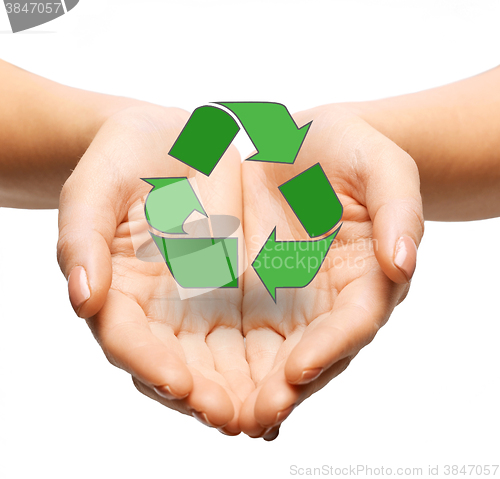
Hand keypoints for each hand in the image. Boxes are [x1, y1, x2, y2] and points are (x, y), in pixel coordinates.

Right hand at [57, 104, 253, 433]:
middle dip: (204, 396)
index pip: (127, 341)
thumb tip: (82, 298)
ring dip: (242, 390)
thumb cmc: (124, 159)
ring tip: (269, 411)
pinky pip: (256, 329)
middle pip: (176, 366)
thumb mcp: (96, 188)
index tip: (181, 385)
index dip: (150, 365)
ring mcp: (199, 302)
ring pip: (218, 360)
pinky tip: (295, 375)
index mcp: (117, 291)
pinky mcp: (238, 289)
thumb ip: (83, 239)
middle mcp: (158, 309)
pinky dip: (272, 356)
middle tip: (234, 419)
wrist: (174, 140)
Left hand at [239, 104, 423, 438]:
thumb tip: (404, 262)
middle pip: (315, 353)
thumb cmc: (356, 153)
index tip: (298, 370)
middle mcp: (331, 299)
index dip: (330, 348)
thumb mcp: (383, 169)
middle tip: (253, 416)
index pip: (355, 322)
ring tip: (224, 413)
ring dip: (253, 386)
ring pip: (277, 352)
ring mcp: (294, 297)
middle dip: (286, 388)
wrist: (313, 144)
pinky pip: (243, 326)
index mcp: (367, 277)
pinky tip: (201, 377)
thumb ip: (398, 211)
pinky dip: (228, 356)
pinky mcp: (260, 288)